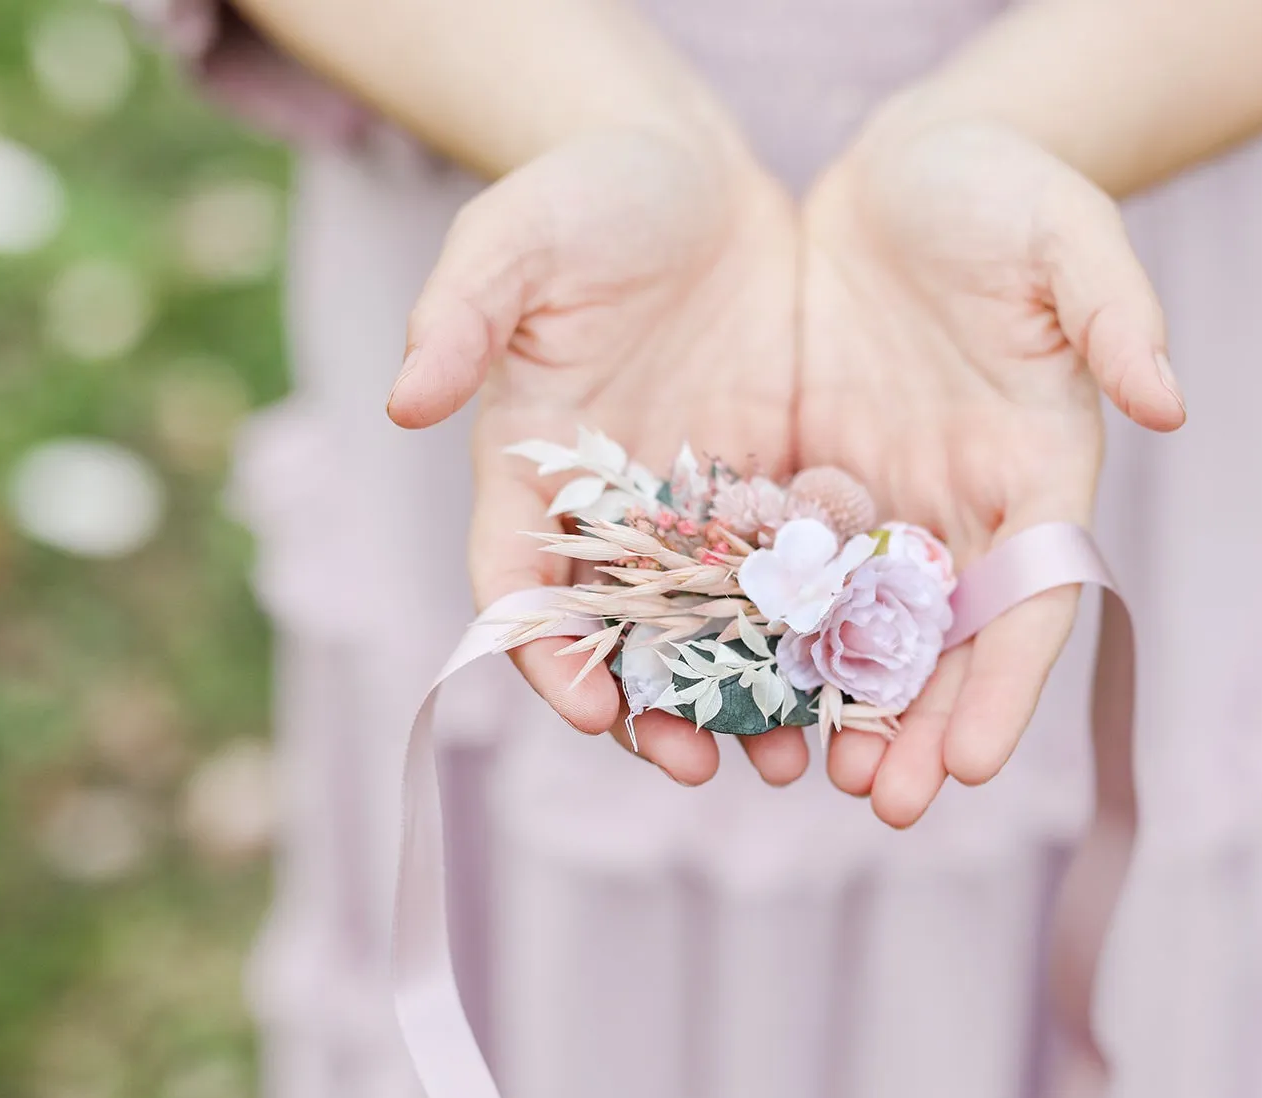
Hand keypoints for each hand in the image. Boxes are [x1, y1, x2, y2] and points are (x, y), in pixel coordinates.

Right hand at [388, 127, 809, 787]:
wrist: (687, 168)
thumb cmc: (584, 195)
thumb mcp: (515, 239)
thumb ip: (461, 313)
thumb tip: (402, 401)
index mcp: (533, 470)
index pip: (522, 587)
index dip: (546, 656)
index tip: (591, 711)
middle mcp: (615, 509)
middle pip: (625, 638)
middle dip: (659, 711)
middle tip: (706, 766)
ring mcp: (697, 504)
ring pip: (716, 629)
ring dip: (746, 696)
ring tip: (795, 752)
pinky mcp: (773, 484)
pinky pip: (796, 574)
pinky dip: (816, 631)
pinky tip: (859, 673)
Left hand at [797, 116, 1183, 826]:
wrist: (911, 168)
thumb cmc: (1003, 193)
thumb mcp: (1066, 234)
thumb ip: (1115, 311)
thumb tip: (1169, 400)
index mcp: (1038, 468)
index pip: (1034, 594)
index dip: (1006, 680)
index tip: (971, 762)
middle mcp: (962, 505)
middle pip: (947, 637)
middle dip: (919, 724)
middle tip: (880, 802)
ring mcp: (882, 498)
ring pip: (862, 623)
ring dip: (840, 700)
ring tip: (806, 772)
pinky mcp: (807, 474)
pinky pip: (781, 564)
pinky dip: (763, 626)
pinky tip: (726, 679)